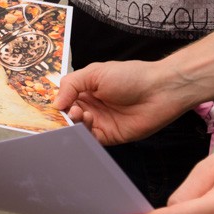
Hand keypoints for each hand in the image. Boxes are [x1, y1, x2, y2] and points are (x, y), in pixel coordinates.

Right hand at [54, 61, 196, 145]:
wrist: (159, 91)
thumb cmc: (130, 76)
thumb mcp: (95, 73)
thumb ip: (71, 85)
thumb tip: (55, 103)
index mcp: (86, 88)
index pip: (64, 99)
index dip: (58, 103)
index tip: (55, 106)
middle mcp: (91, 105)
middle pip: (67, 116)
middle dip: (64, 115)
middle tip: (70, 111)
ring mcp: (100, 121)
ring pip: (77, 129)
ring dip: (74, 123)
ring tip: (81, 114)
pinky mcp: (109, 136)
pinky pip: (91, 140)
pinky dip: (85, 135)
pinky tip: (88, 123)